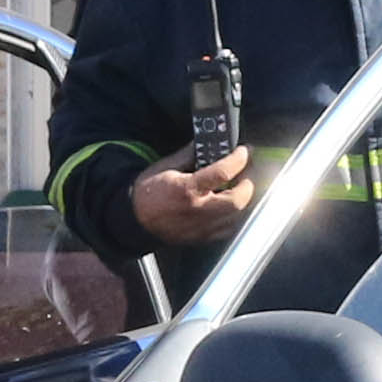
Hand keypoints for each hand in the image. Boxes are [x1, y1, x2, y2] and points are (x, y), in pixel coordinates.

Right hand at [129, 146, 253, 248]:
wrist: (134, 221)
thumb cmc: (147, 193)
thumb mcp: (165, 166)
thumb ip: (189, 154)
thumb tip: (205, 143)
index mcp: (187, 189)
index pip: (223, 173)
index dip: (239, 159)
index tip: (244, 151)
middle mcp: (198, 211)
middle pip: (239, 200)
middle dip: (248, 183)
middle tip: (246, 171)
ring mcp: (202, 228)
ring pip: (238, 216)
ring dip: (243, 199)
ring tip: (239, 186)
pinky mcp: (203, 238)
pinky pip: (229, 229)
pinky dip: (235, 215)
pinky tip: (229, 204)